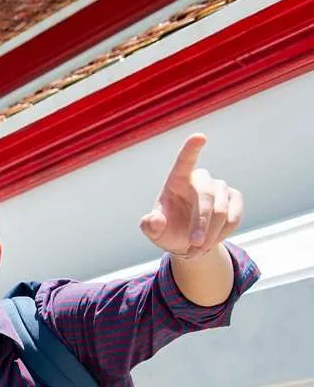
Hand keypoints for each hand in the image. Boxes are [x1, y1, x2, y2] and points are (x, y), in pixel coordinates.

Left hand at [140, 134, 242, 257]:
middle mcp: (200, 179)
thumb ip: (150, 226)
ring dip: (210, 234)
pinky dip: (223, 233)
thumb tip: (155, 220)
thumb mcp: (154, 232)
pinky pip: (234, 216)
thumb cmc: (167, 230)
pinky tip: (211, 241)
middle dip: (201, 224)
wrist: (188, 241)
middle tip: (194, 245)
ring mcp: (219, 187)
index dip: (191, 150)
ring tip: (196, 249)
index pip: (184, 162)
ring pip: (222, 210)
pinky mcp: (235, 198)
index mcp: (176, 181)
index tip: (199, 137)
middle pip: (206, 197)